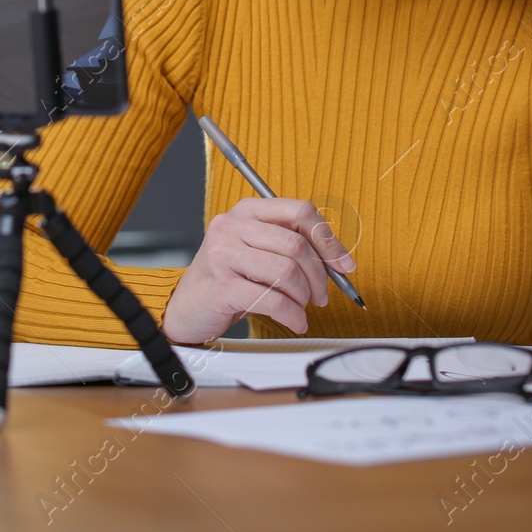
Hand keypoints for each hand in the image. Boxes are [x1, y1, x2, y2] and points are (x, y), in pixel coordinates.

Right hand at [162, 197, 355, 343]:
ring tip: (302, 308)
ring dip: (303, 297)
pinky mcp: (222, 285)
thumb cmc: (229, 279)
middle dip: (319, 276)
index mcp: (247, 210)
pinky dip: (292, 315)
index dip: (329, 240)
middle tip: (321, 296)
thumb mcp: (257, 251)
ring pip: (287, 272)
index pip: (300, 211)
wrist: (187, 306)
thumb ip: (290, 246)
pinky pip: (273, 299)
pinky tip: (294, 321)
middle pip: (296, 244)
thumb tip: (339, 261)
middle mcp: (232, 226)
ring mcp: (224, 254)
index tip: (344, 266)